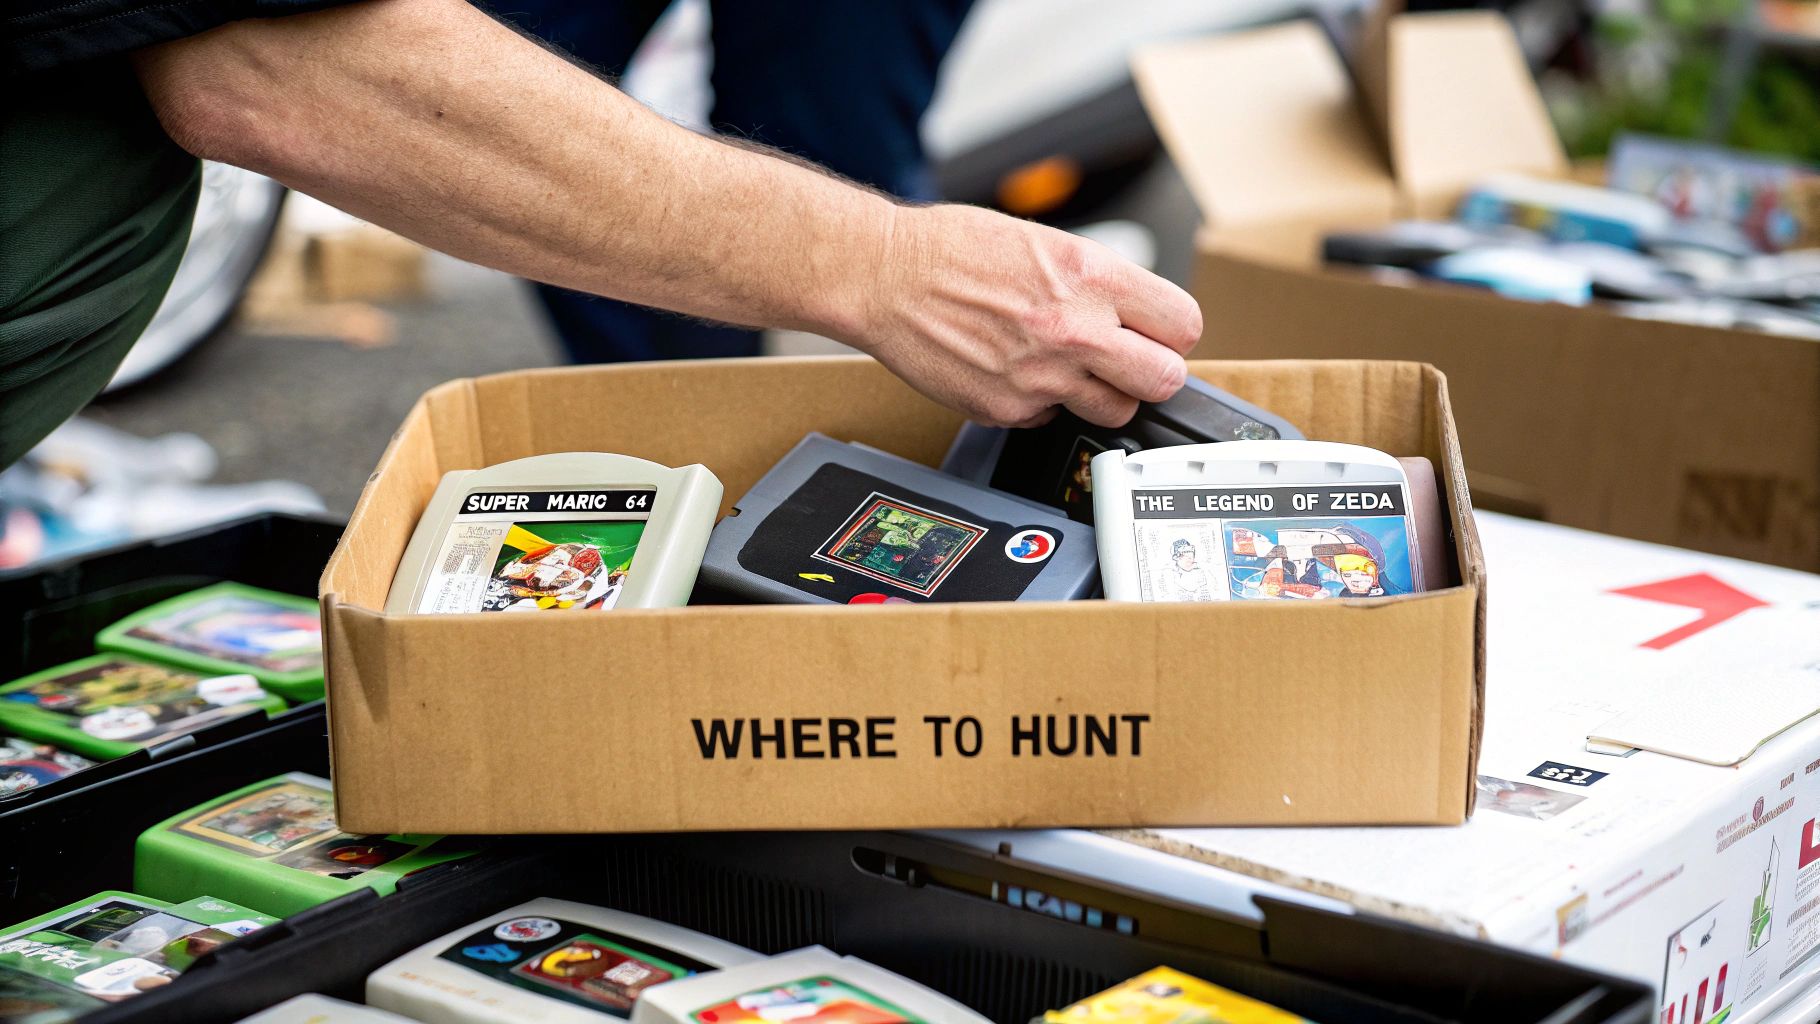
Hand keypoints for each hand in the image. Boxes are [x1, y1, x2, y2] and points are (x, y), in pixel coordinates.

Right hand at [849, 203, 1202, 427]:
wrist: (885, 276)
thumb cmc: (954, 250)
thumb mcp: (1047, 243)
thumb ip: (1099, 283)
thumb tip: (1137, 317)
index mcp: (1091, 276)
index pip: (1183, 325)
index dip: (1171, 333)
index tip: (1159, 335)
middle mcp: (1074, 330)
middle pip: (1164, 380)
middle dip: (1151, 372)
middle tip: (1129, 362)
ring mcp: (1042, 377)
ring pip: (1114, 410)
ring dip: (1101, 394)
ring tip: (1066, 365)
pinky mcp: (1008, 410)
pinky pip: (1051, 417)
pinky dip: (1040, 400)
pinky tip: (1013, 368)